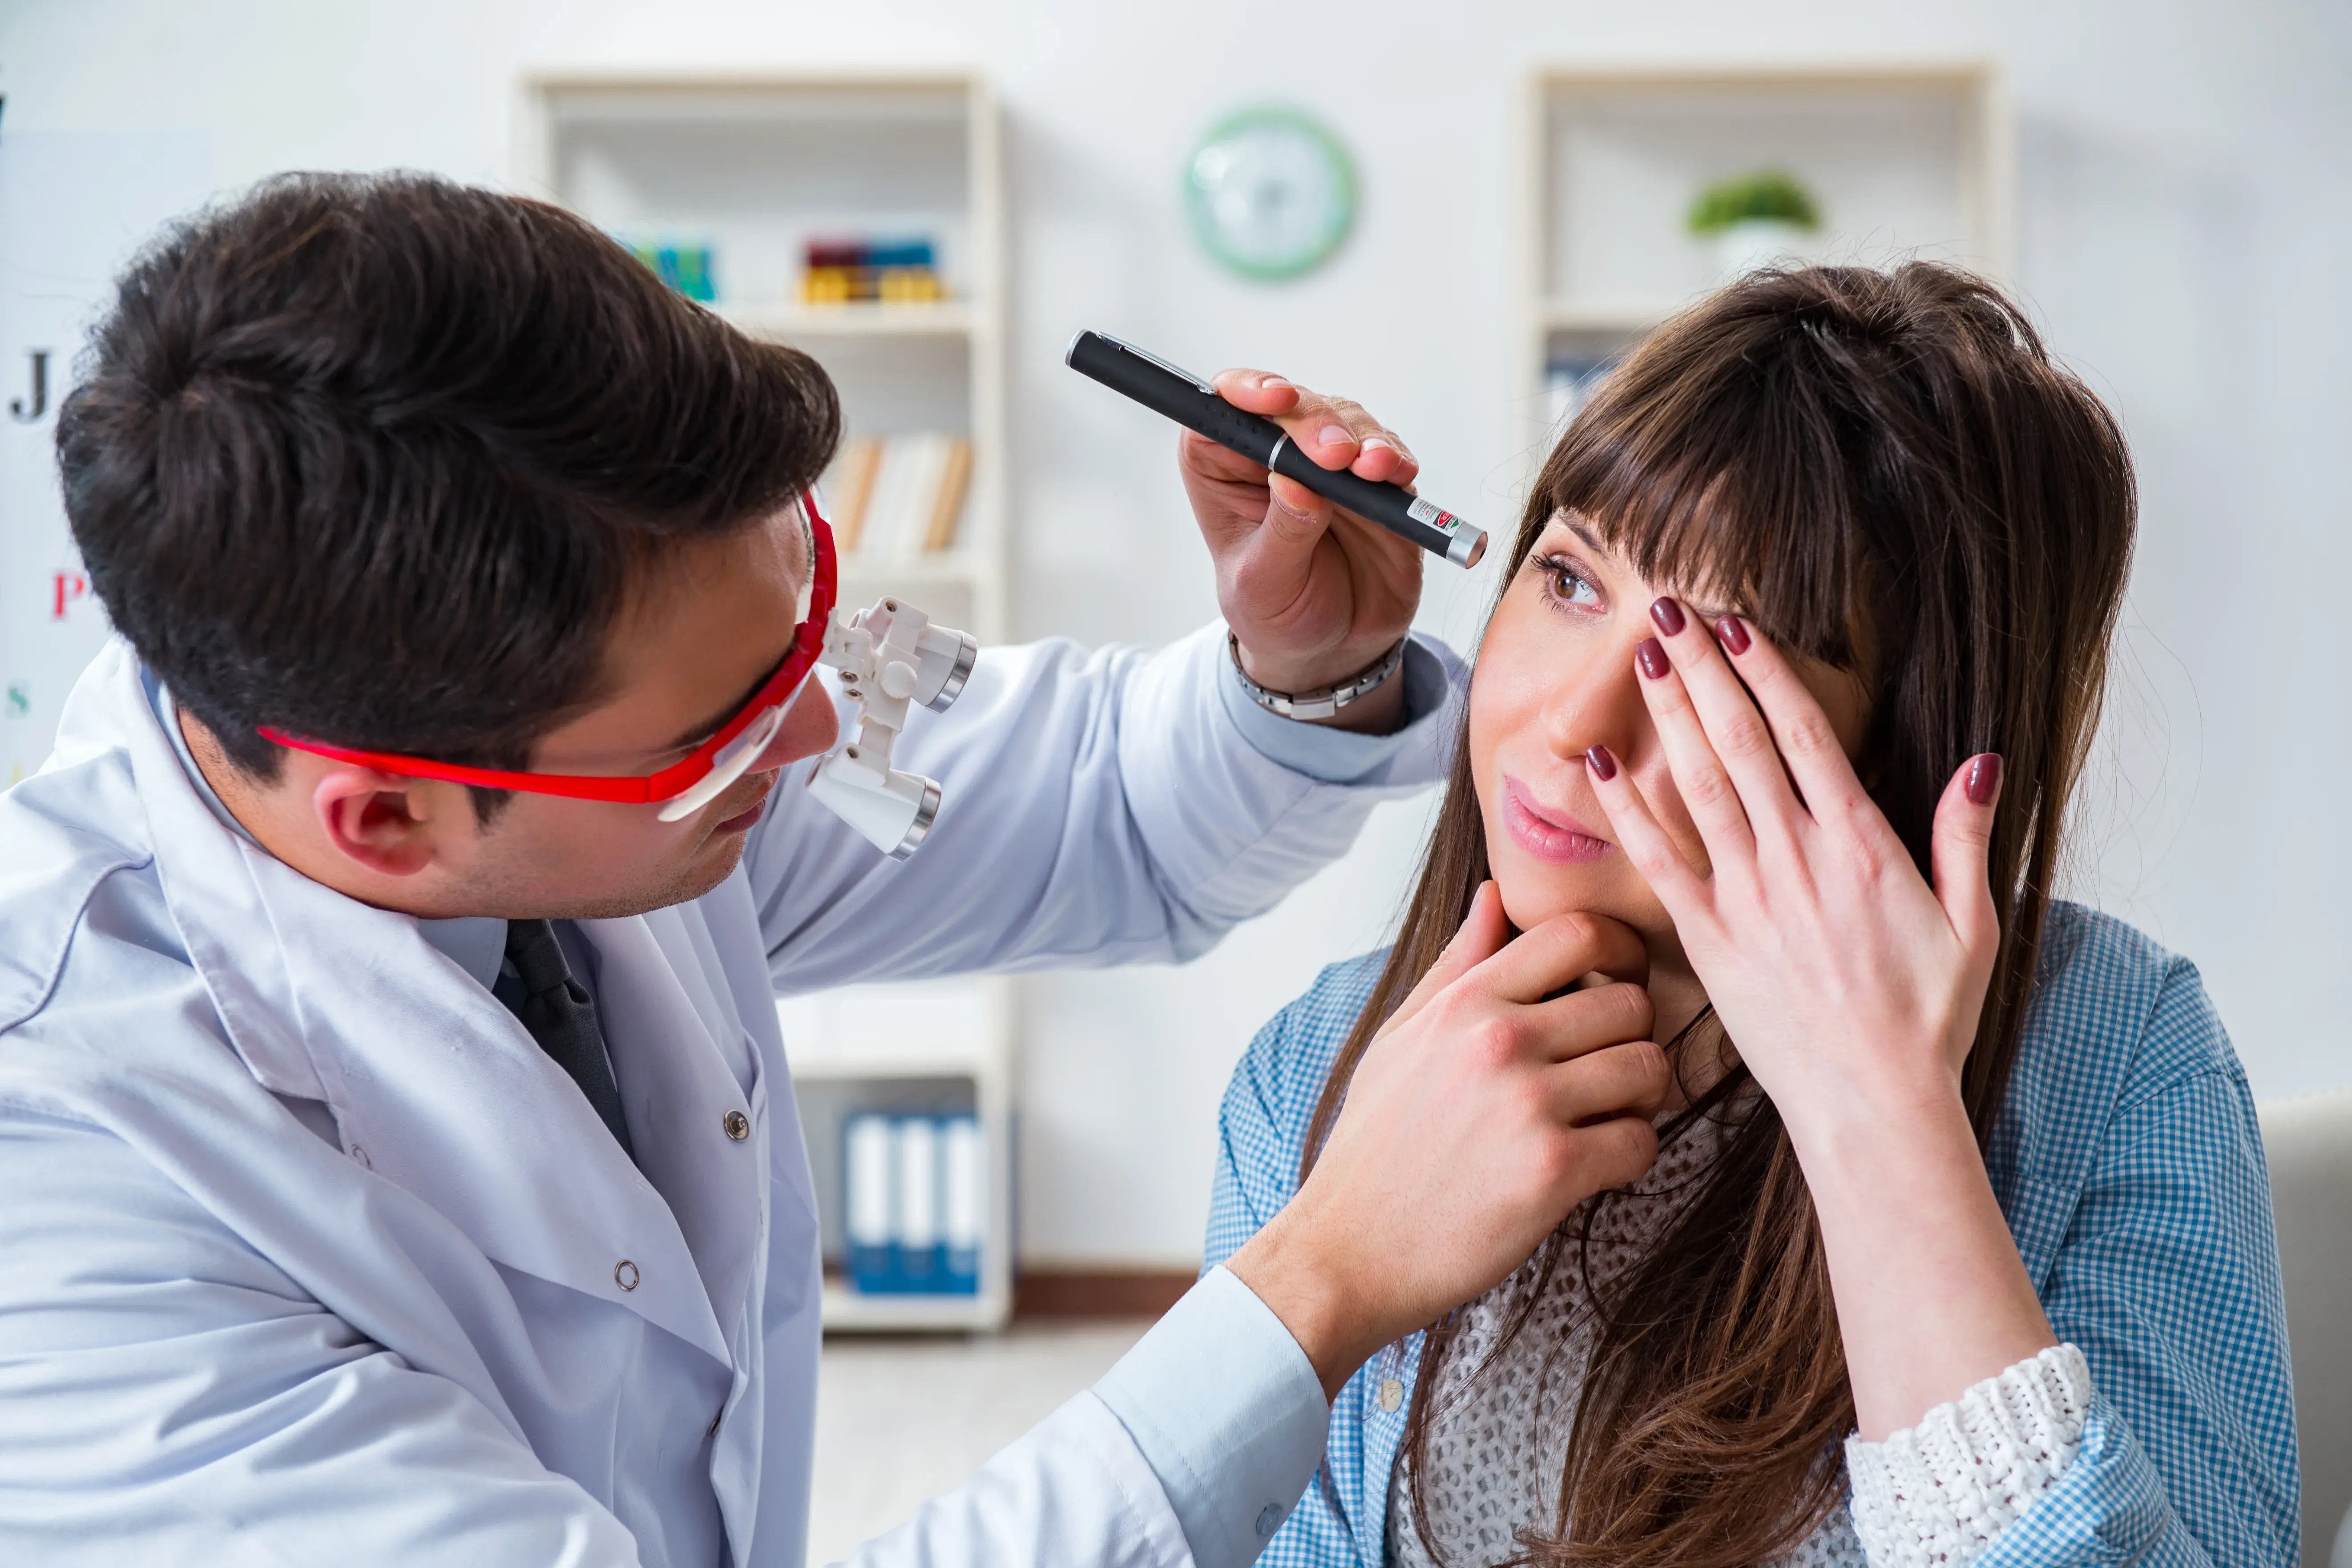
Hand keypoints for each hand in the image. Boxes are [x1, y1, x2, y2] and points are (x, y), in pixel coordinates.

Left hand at [1182, 369, 1423, 731]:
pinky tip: (1397, 475)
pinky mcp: (1375, 480)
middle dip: (1317, 423)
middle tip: (1336, 456)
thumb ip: (1282, 535)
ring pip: (1346, 420)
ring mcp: (1329, 463)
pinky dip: (1395, 460)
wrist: (1332, 649)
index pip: (1221, 411)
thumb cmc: (1277, 614)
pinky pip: (1388, 454)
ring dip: (1363, 439)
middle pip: (1293, 407)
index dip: (1246, 392)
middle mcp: (1274, 455)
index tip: (1274, 400)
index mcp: (1225, 470)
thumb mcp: (1265, 586)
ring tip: (1373, 469)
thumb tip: (1295, 485)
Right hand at [1227, 886, 1667, 1397]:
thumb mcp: (1399, 1038)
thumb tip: (1496, 896)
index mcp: (1465, 1002)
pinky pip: (1643, 1143)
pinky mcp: (1552, 1172)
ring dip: (1639, 1100)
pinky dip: (1631, 1157)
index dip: (1619, 953)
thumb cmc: (1375, 1144)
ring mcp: (1528, 1105)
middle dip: (1630, 1039)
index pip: (1579, 933)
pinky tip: (1593, 1168)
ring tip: (1601, 1121)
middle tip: (1604, 1076)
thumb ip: (1457, 965)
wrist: (1346, 1250)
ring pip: (1648, 1069)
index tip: (1615, 987)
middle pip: (1630, 1003)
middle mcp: (1499, 1041)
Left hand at [1579, 600, 1998, 1139]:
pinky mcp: (1710, 943)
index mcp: (1862, 849)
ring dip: (1668, 718)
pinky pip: (1660, 863)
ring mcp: (1750, 899)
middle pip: (1742, 744)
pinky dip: (1628, 812)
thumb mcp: (1975, 926)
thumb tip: (1981, 763)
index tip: (1738, 625)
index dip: (1768, 674)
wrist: (1874, 1106)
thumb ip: (1966, 839)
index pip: (1807, 736)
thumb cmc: (1925, 1023)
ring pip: (1698, 787)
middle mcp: (1799, 861)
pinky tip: (1601, 767)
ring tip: (1643, 658)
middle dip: (1706, 672)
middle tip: (1671, 612)